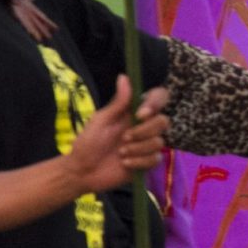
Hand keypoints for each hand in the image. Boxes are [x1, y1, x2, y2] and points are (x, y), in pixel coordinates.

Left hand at [68, 76, 170, 191]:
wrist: (83, 171)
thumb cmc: (88, 143)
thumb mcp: (101, 120)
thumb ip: (118, 102)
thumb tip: (124, 76)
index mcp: (133, 112)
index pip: (157, 99)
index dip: (155, 103)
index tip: (140, 114)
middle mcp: (143, 127)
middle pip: (163, 121)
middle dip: (144, 131)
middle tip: (124, 138)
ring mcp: (146, 145)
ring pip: (159, 142)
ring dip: (138, 148)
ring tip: (121, 153)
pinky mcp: (147, 162)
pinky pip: (155, 159)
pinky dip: (139, 162)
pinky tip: (125, 164)